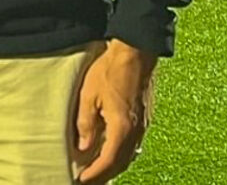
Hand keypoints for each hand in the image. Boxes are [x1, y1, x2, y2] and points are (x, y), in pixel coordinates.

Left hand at [74, 39, 156, 183]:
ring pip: (130, 155)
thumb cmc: (109, 71)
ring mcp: (144, 125)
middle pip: (121, 163)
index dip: (95, 173)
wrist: (136, 54)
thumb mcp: (88, 96)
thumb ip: (86, 124)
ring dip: (114, 166)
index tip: (81, 180)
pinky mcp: (145, 118)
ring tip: (98, 172)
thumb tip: (83, 148)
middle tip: (88, 181)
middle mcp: (137, 131)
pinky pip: (134, 145)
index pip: (109, 160)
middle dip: (104, 175)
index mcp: (123, 128)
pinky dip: (122, 154)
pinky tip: (113, 154)